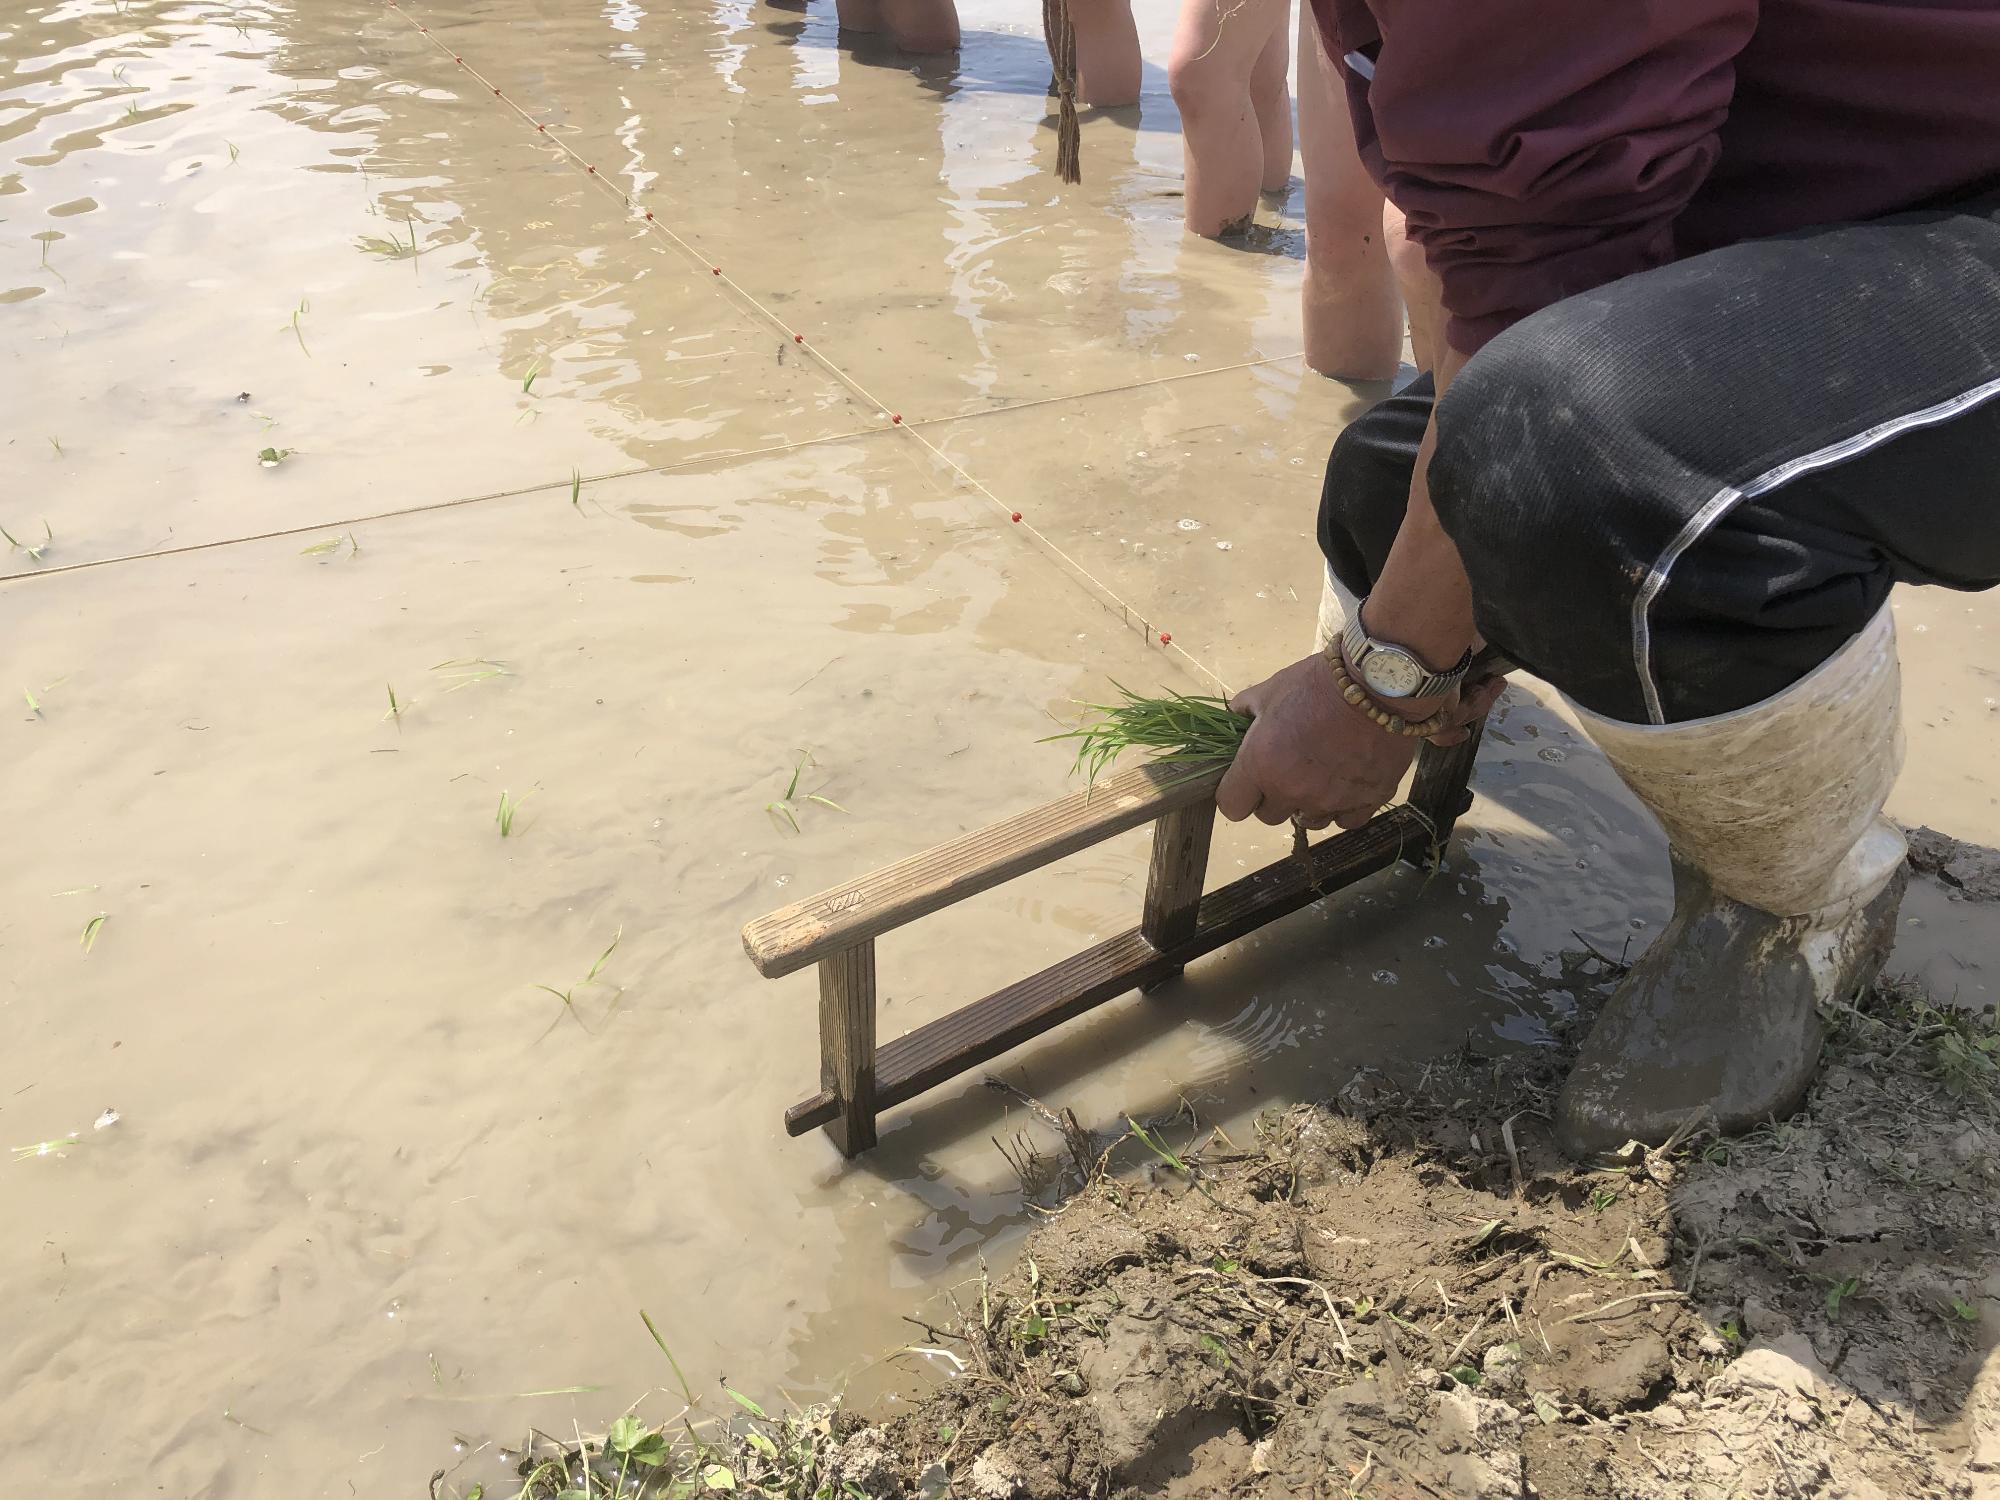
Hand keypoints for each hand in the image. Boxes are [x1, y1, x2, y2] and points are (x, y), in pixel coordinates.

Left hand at [1216, 655, 1504, 830]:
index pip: (1232, 806)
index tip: (1247, 780)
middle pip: (1269, 816)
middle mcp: (1293, 791)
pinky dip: (1344, 807)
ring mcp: (1332, 801)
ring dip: (1308, 804)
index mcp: (1261, 766)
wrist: (1380, 681)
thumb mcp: (1272, 689)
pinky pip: (1346, 820)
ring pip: (1309, 821)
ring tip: (1320, 775)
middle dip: (1273, 796)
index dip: (1237, 794)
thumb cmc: (1318, 683)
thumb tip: (1234, 716)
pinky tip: (1347, 785)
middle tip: (1287, 769)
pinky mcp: (1368, 801)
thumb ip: (1246, 709)